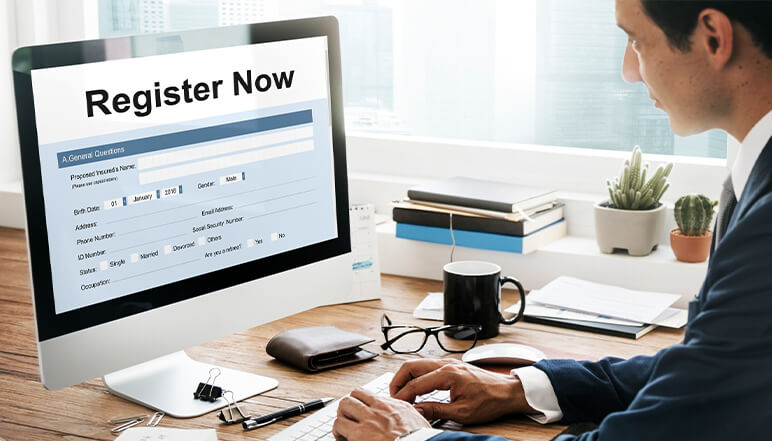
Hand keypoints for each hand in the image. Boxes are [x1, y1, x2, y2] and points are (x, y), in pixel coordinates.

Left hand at [332, 388, 430, 440]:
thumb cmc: (420, 440)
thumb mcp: (419, 422)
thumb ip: (410, 415)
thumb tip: (412, 416)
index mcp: (394, 406)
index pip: (368, 394)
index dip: (360, 402)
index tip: (360, 411)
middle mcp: (379, 409)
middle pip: (353, 396)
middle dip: (347, 407)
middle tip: (348, 419)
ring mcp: (368, 420)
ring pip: (343, 406)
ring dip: (341, 418)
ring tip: (343, 431)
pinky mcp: (359, 434)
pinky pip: (339, 425)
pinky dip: (338, 433)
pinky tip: (343, 440)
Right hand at [390, 359, 534, 423]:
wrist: (507, 392)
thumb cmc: (490, 401)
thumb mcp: (462, 413)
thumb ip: (436, 411)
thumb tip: (417, 411)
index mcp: (448, 374)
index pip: (415, 384)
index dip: (403, 396)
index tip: (396, 406)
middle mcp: (446, 364)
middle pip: (411, 366)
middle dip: (398, 381)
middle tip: (394, 397)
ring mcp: (448, 362)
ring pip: (418, 364)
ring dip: (406, 377)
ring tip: (403, 394)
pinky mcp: (451, 365)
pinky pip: (427, 366)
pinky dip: (417, 376)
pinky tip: (417, 388)